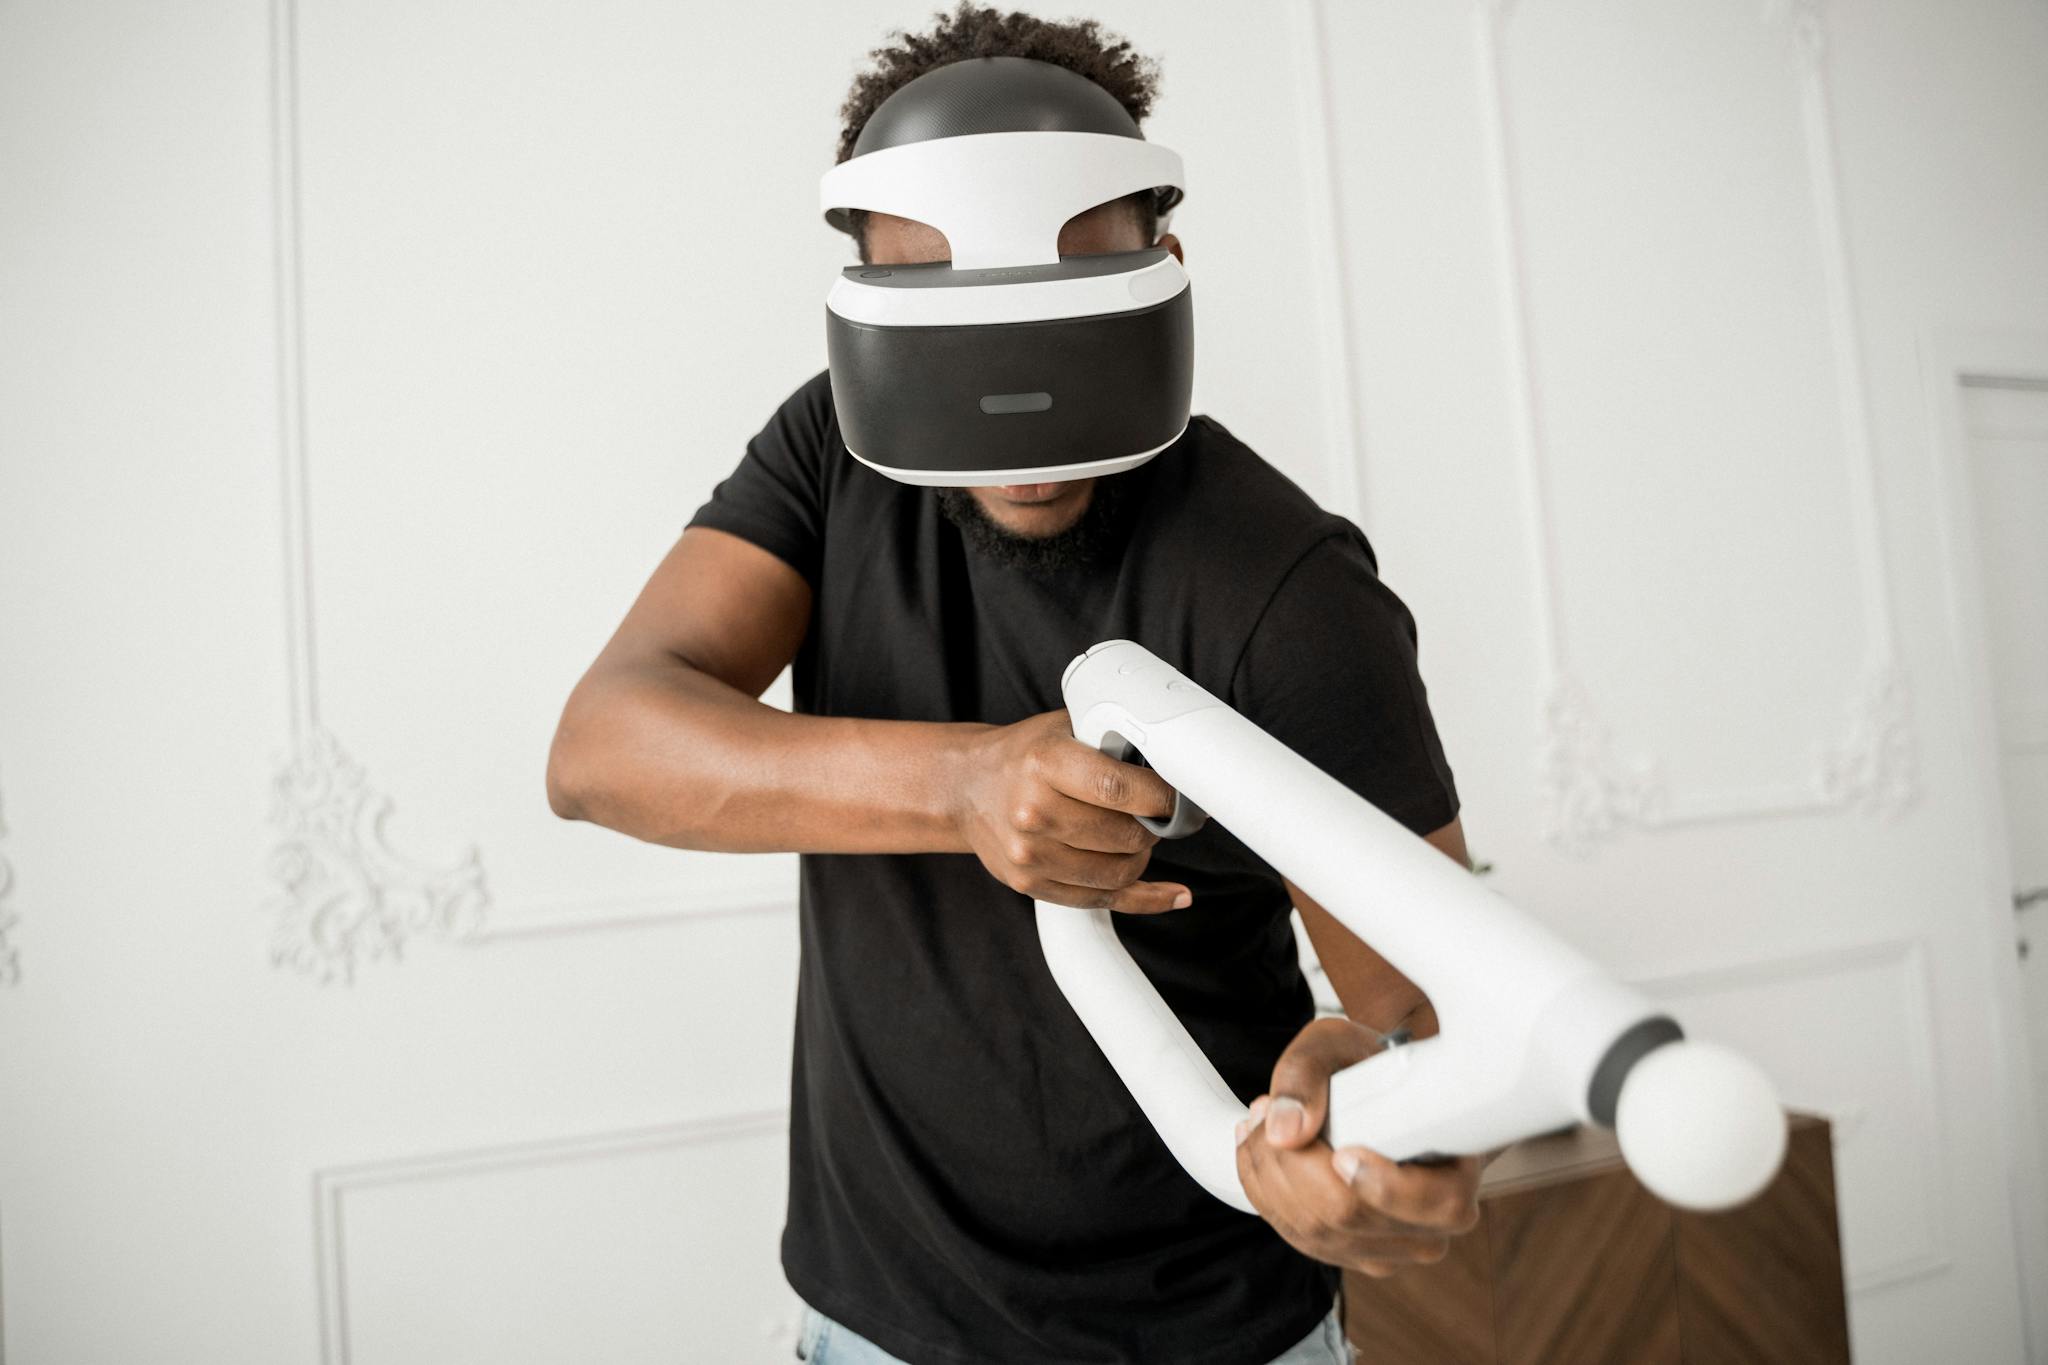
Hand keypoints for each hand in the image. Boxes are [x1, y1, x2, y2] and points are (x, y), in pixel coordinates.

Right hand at [953, 709, 1192, 913]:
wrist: (966, 787)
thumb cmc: (1024, 755)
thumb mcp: (1064, 728)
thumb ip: (1111, 737)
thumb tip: (1173, 756)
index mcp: (1045, 763)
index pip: (1118, 789)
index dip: (1161, 798)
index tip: (1181, 799)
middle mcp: (1033, 811)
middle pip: (1124, 836)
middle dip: (1155, 827)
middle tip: (1158, 815)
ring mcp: (1029, 853)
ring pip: (1119, 872)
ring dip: (1143, 856)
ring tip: (1139, 836)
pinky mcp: (1030, 884)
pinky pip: (1101, 901)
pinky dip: (1144, 898)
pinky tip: (1172, 894)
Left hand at [1236, 1017, 1481, 1276]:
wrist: (1362, 1094)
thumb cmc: (1360, 1066)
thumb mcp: (1334, 1045)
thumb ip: (1306, 1075)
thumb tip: (1285, 1131)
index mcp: (1456, 1174)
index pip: (1439, 1203)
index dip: (1385, 1186)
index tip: (1343, 1154)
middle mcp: (1430, 1227)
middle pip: (1349, 1215)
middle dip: (1290, 1163)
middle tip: (1266, 1108)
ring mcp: (1386, 1249)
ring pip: (1312, 1229)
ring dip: (1268, 1173)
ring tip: (1258, 1119)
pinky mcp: (1345, 1253)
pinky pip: (1293, 1233)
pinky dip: (1262, 1189)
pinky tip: (1254, 1148)